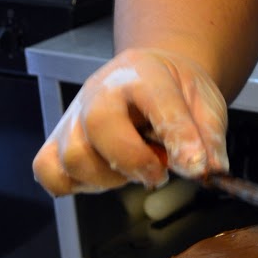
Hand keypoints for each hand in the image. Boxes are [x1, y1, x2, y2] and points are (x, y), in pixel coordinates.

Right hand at [32, 48, 228, 196]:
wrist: (148, 74)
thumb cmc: (175, 91)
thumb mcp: (205, 103)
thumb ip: (209, 136)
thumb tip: (208, 170)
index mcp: (144, 73)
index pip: (159, 102)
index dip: (179, 137)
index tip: (196, 166)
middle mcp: (101, 90)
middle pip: (99, 125)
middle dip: (134, 160)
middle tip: (160, 173)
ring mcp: (74, 115)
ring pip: (73, 156)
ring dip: (109, 177)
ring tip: (135, 168)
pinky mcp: (57, 140)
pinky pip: (49, 171)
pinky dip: (76, 185)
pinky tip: (106, 175)